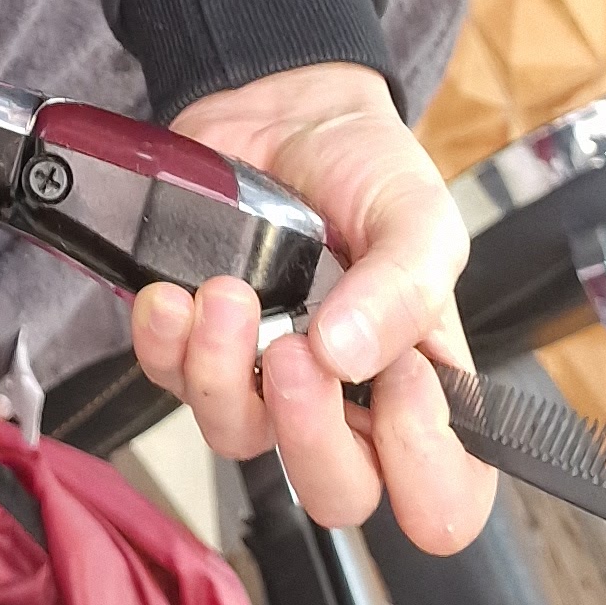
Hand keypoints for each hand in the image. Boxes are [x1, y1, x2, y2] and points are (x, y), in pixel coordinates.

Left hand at [128, 62, 493, 553]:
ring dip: (224, 374)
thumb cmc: (366, 170)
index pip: (442, 497)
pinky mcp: (194, 347)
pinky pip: (165, 383)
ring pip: (237, 443)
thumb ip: (405, 288)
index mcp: (420, 386)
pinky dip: (163, 342)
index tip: (404, 380)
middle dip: (310, 436)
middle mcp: (343, 401)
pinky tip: (174, 294)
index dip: (424, 469)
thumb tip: (348, 356)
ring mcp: (262, 380)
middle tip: (297, 353)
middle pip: (334, 495)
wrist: (287, 107)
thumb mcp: (418, 214)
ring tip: (227, 294)